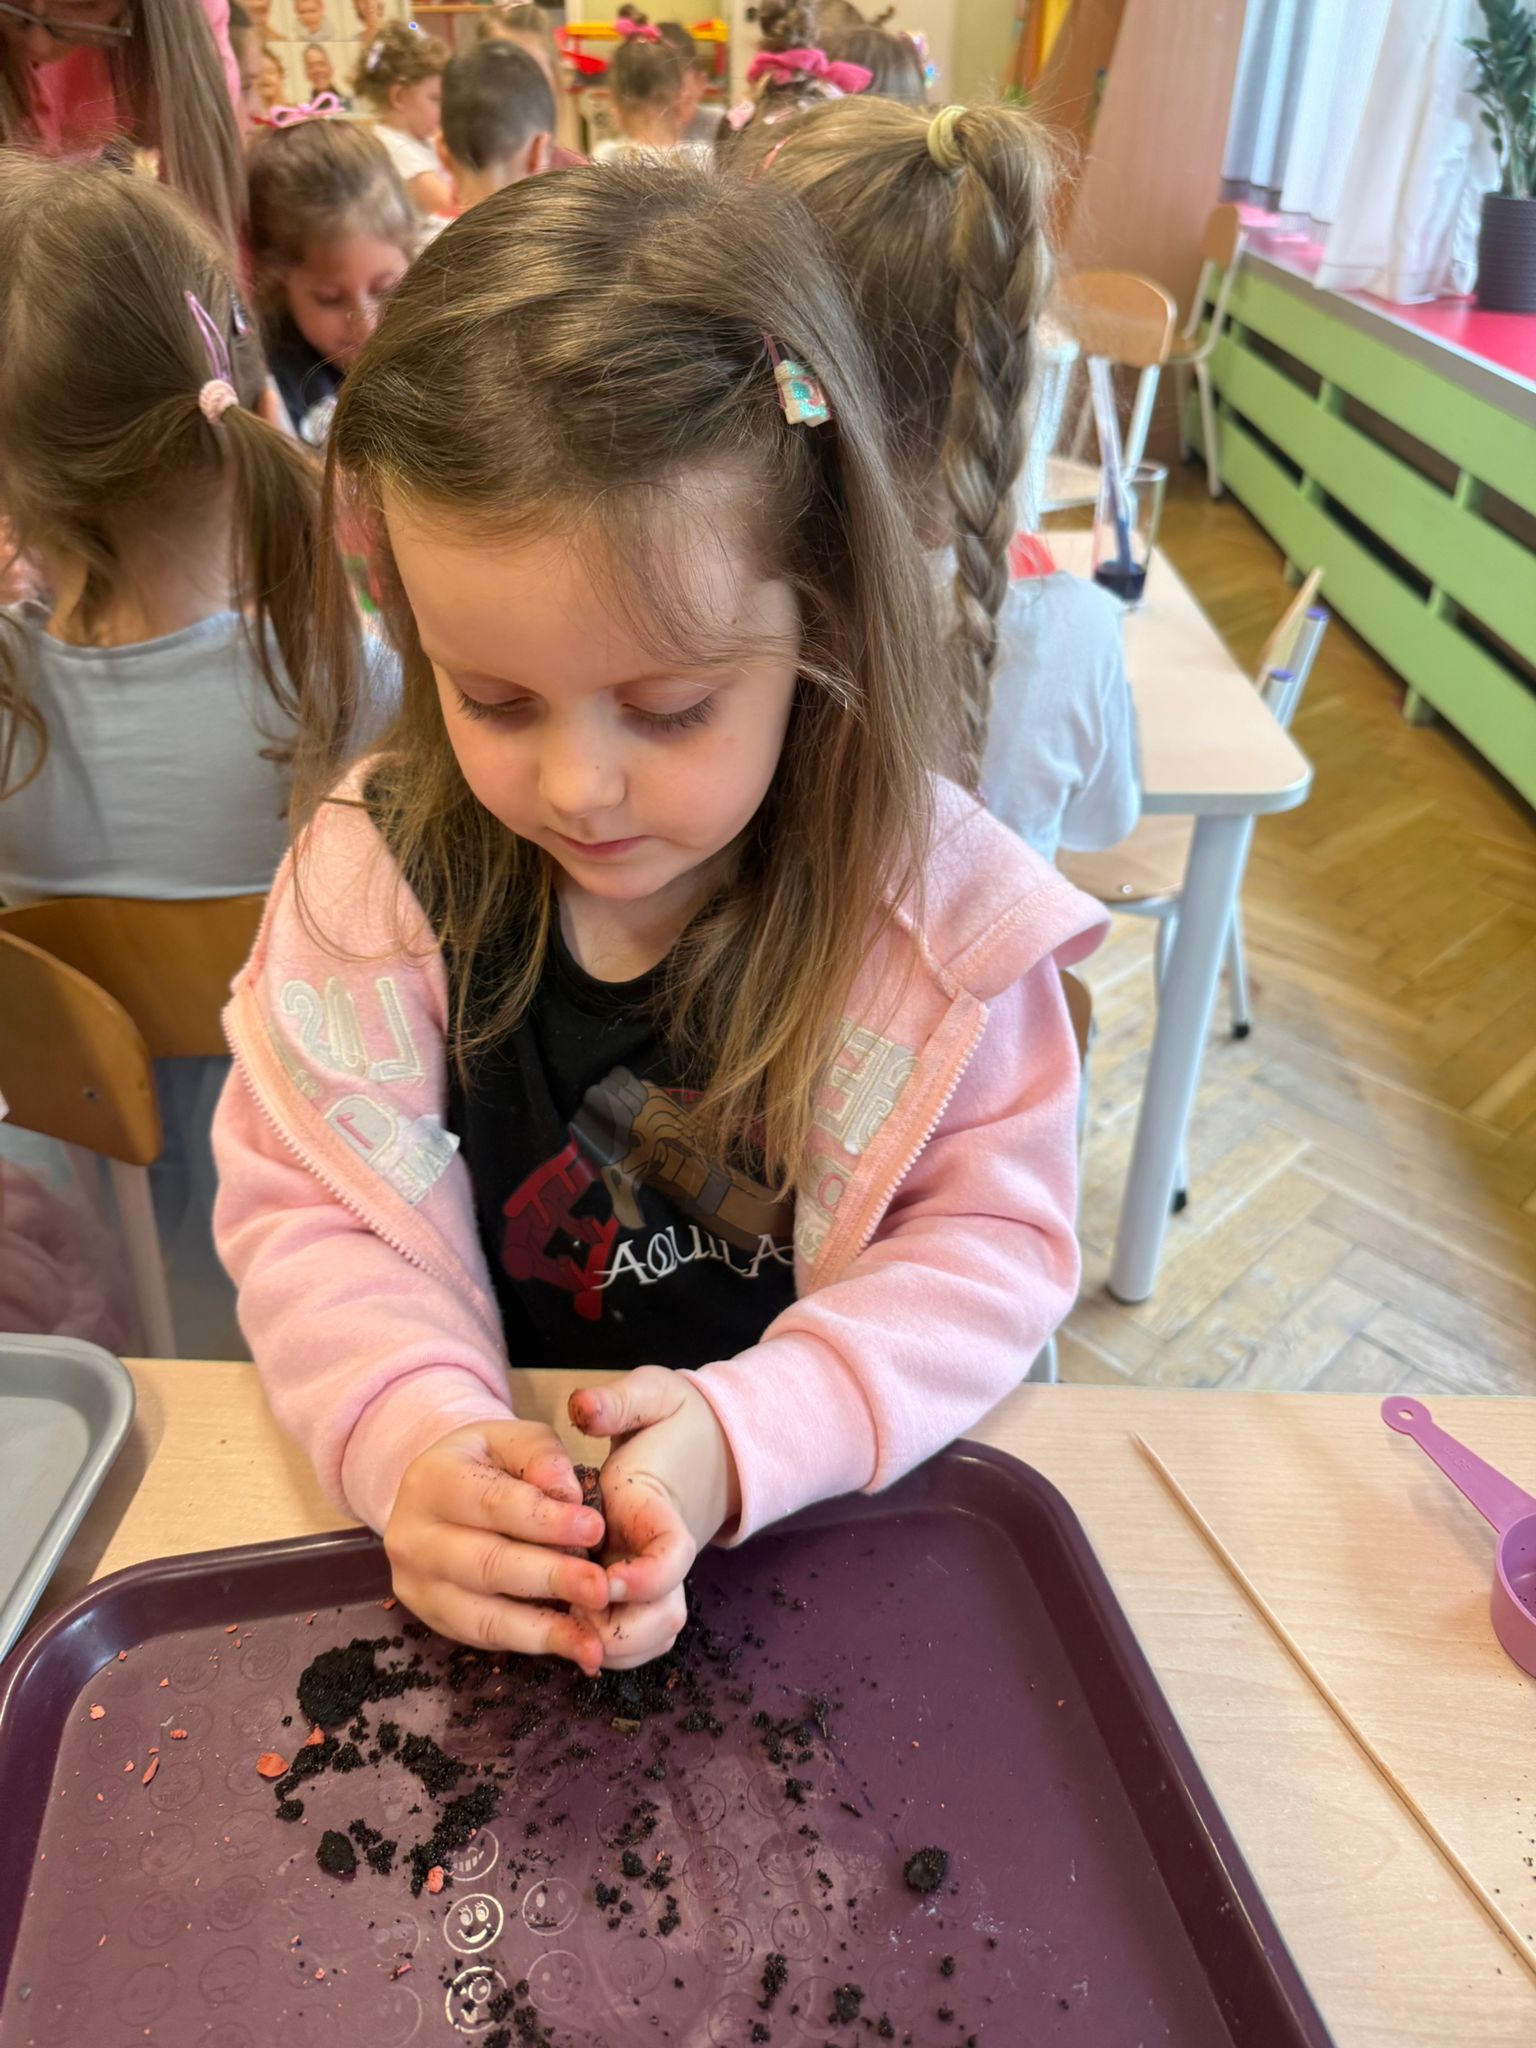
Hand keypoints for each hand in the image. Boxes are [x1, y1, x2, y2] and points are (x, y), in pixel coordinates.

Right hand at [384, 1418, 608, 1674]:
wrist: (437, 1496)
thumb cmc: (486, 1464)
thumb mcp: (510, 1439)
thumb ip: (540, 1456)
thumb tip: (568, 1495)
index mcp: (430, 1480)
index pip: (493, 1504)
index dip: (546, 1520)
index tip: (595, 1529)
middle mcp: (413, 1537)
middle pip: (487, 1564)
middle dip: (550, 1578)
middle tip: (600, 1588)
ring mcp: (417, 1585)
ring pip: (482, 1615)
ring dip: (543, 1629)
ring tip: (591, 1641)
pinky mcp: (433, 1618)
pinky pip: (484, 1637)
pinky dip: (531, 1643)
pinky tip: (572, 1644)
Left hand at [568, 1367, 740, 1670]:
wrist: (709, 1442)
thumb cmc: (676, 1418)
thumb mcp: (653, 1393)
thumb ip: (619, 1401)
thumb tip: (583, 1408)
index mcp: (662, 1510)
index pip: (671, 1557)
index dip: (644, 1579)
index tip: (607, 1580)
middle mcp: (662, 1555)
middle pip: (664, 1617)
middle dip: (620, 1629)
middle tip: (574, 1613)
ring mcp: (657, 1577)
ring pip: (652, 1636)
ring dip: (612, 1645)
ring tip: (566, 1627)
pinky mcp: (645, 1589)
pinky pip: (639, 1638)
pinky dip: (611, 1647)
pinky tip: (571, 1632)